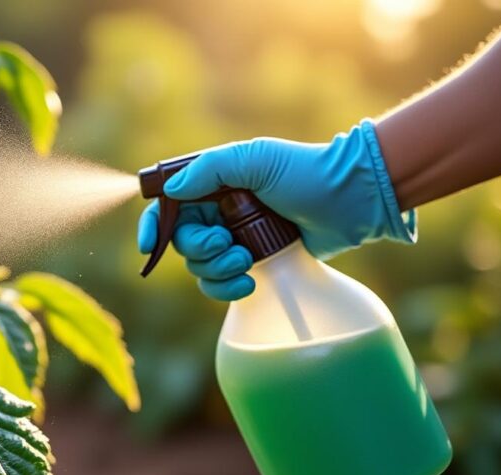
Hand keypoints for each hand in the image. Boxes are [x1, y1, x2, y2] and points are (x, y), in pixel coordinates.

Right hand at [137, 120, 416, 300]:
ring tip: (246, 261)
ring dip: (216, 270)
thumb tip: (170, 193)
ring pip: (200, 267)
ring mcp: (236, 238)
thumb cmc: (305, 172)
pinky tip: (248, 283)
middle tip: (227, 244)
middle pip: (182, 242)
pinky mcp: (255, 262)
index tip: (149, 247)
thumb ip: (209, 171)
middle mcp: (218, 212)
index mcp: (212, 184)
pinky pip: (222, 284)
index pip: (167, 206)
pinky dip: (227, 288)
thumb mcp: (255, 160)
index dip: (152, 226)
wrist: (351, 200)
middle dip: (200, 249)